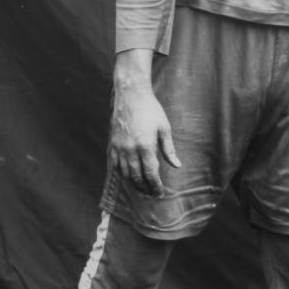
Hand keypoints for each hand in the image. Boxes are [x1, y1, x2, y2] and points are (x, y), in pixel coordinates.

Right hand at [111, 52, 180, 196]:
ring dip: (134, 183)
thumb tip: (177, 165)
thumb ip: (169, 149)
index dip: (156, 186)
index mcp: (146, 146)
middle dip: (146, 188)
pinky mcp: (112, 144)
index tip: (160, 192)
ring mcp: (119, 148)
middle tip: (152, 193)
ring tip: (142, 188)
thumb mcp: (164, 128)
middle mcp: (131, 150)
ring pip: (126, 174)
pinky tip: (130, 176)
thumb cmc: (150, 110)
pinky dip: (123, 174)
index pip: (151, 174)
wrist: (130, 96)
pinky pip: (116, 165)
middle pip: (137, 177)